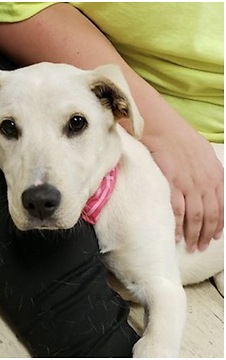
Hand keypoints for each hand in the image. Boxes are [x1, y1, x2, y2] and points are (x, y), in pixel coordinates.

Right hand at [144, 126, 223, 251]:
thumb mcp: (202, 153)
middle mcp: (205, 182)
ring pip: (195, 216)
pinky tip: (175, 237)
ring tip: (190, 246)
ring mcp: (188, 183)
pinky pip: (176, 210)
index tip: (215, 237)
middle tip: (201, 247)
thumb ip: (206, 171)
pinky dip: (176, 226)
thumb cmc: (177, 136)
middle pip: (209, 215)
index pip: (220, 207)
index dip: (218, 225)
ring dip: (193, 235)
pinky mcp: (171, 183)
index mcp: (215, 175)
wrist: (159, 124)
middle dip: (206, 234)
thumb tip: (202, 187)